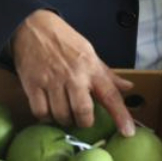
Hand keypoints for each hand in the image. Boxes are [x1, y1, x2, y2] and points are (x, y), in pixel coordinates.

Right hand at [11, 10, 135, 136]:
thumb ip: (108, 74)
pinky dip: (45, 117)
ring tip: (64, 113)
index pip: (111, 95)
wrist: (34, 28)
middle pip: (83, 111)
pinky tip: (48, 111)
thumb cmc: (65, 41)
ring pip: (61, 115)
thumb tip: (128, 87)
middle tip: (82, 119)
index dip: (121, 115)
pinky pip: (40, 112)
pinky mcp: (33, 85)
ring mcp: (52, 81)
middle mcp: (74, 76)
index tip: (128, 132)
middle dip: (84, 121)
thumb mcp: (91, 53)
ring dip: (64, 120)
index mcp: (92, 68)